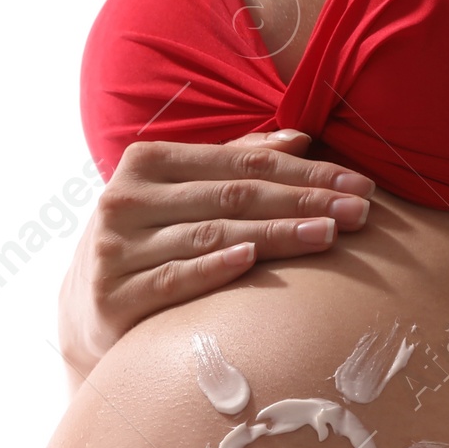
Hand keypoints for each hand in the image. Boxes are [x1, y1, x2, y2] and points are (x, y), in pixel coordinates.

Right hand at [58, 130, 373, 378]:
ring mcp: (117, 248)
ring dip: (277, 234)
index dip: (305, 172)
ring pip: (213, 235)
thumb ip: (235, 163)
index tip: (358, 185)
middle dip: (304, 202)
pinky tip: (251, 259)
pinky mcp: (113, 297)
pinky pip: (175, 278)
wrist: (88, 308)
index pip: (243, 163)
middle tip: (360, 212)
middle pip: (234, 196)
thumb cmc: (153, 241)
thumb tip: (300, 138)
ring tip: (330, 235)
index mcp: (148, 161)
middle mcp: (127, 198)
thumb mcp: (182, 195)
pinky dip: (214, 266)